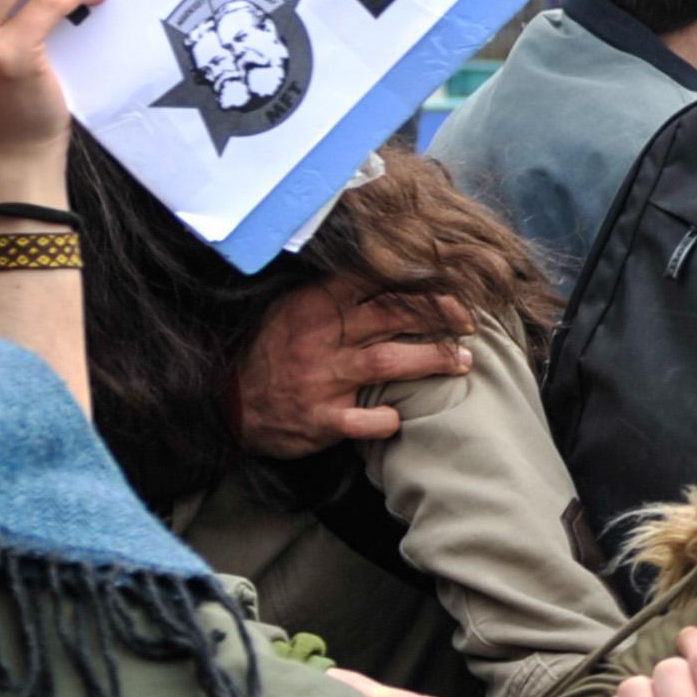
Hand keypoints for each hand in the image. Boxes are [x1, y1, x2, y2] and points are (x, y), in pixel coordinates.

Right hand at [233, 280, 476, 455]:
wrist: (228, 402)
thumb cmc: (274, 353)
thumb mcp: (295, 311)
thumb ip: (337, 296)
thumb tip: (393, 276)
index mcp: (315, 306)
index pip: (374, 282)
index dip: (419, 285)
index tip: (453, 290)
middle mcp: (320, 337)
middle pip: (392, 316)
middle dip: (439, 317)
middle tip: (469, 324)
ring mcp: (320, 378)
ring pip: (388, 360)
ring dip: (431, 360)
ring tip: (461, 361)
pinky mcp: (320, 419)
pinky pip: (364, 420)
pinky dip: (387, 420)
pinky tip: (400, 418)